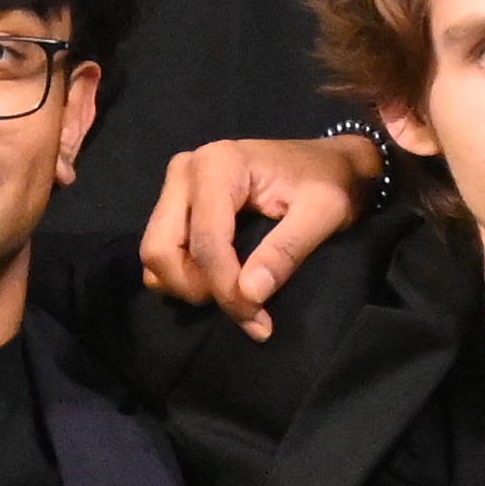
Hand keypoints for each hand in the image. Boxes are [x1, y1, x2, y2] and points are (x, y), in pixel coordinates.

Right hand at [136, 134, 376, 337]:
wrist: (329, 164)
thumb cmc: (329, 184)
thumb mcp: (323, 214)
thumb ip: (285, 251)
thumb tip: (249, 294)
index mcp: (219, 164)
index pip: (206, 241)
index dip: (226, 288)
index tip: (258, 321)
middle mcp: (186, 169)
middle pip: (161, 249)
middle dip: (198, 289)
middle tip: (243, 306)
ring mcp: (176, 185)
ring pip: (154, 254)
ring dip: (187, 286)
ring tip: (232, 295)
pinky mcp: (176, 202)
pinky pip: (161, 252)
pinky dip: (182, 277)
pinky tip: (219, 282)